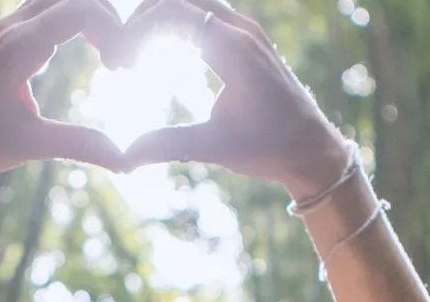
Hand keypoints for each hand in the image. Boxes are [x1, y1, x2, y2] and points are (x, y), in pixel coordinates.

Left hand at [0, 0, 130, 185]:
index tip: (121, 69)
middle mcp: (11, 28)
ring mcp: (6, 29)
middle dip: (109, 19)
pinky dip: (77, 21)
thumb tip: (127, 160)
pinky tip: (91, 52)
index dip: (114, 31)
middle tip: (121, 61)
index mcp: (18, 47)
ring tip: (111, 55)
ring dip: (93, 17)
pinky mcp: (5, 37)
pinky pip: (49, 10)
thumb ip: (79, 145)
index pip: (81, 9)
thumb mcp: (29, 146)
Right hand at [120, 0, 351, 194]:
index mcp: (235, 50)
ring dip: (157, 18)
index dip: (135, 32)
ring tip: (134, 54)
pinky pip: (204, 13)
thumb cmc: (269, 148)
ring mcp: (246, 30)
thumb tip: (123, 157)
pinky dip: (175, 22)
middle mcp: (242, 30)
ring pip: (191, 1)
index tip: (118, 65)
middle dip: (140, 19)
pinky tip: (157, 52)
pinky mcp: (246, 38)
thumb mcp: (215, 148)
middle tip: (119, 58)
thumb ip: (168, 145)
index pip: (172, 14)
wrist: (312, 148)